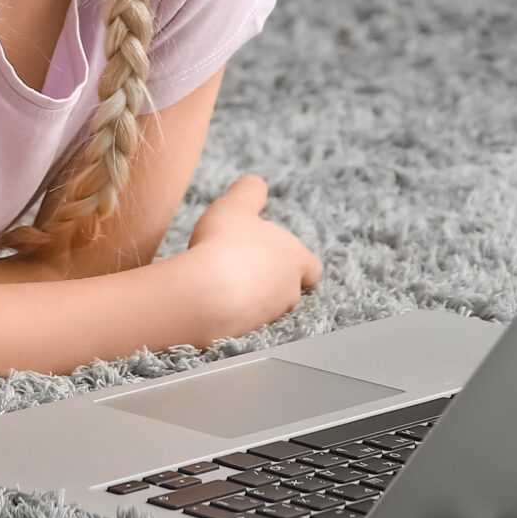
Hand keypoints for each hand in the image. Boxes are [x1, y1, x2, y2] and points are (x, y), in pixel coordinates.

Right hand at [185, 175, 321, 335]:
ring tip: (223, 284)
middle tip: (244, 267)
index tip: (279, 257)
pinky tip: (213, 302)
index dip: (298, 262)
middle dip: (271, 280)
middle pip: (290, 287)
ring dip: (252, 297)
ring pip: (268, 307)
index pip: (311, 266)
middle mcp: (289, 289)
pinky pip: (245, 322)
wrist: (205, 292)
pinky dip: (235, 314)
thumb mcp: (235, 206)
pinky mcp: (249, 334)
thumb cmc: (224, 245)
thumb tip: (256, 183)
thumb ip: (249, 192)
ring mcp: (270, 315)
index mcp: (295, 257)